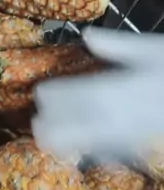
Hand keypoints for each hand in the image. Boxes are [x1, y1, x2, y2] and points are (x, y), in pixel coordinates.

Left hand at [32, 28, 163, 160]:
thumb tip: (87, 36)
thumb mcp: (150, 49)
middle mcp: (115, 117)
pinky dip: (95, 151)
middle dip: (52, 126)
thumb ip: (116, 46)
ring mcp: (128, 136)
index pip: (70, 96)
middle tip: (39, 122)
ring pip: (89, 144)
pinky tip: (88, 149)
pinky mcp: (139, 146)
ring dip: (68, 142)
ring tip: (51, 140)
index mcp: (112, 90)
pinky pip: (112, 153)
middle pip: (72, 127)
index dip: (51, 97)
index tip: (40, 95)